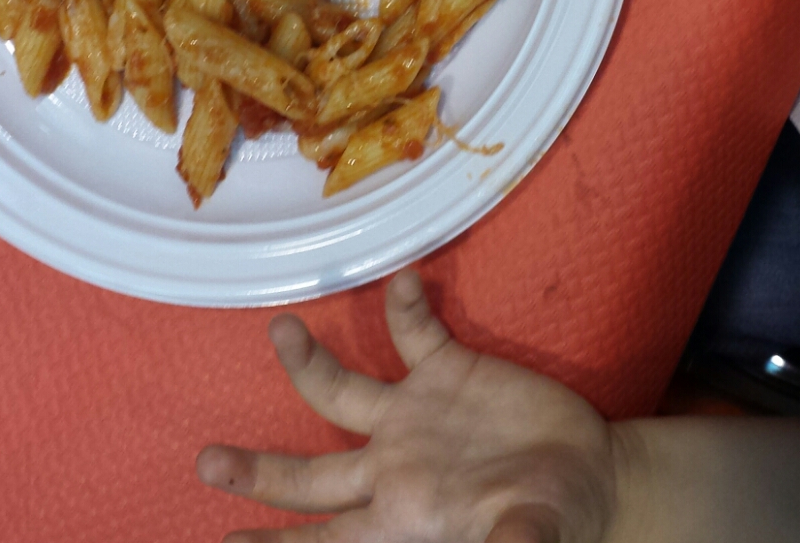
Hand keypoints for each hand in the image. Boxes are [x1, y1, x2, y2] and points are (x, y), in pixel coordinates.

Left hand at [198, 269, 621, 542]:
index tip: (226, 541)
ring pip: (339, 390)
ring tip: (281, 329)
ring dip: (306, 363)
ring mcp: (415, 417)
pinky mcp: (450, 374)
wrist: (594, 476)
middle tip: (206, 463)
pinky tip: (402, 281)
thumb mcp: (529, 536)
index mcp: (400, 516)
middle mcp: (392, 467)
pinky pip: (417, 334)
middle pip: (307, 475)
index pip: (324, 538)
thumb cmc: (555, 518)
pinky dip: (406, 307)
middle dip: (256, 471)